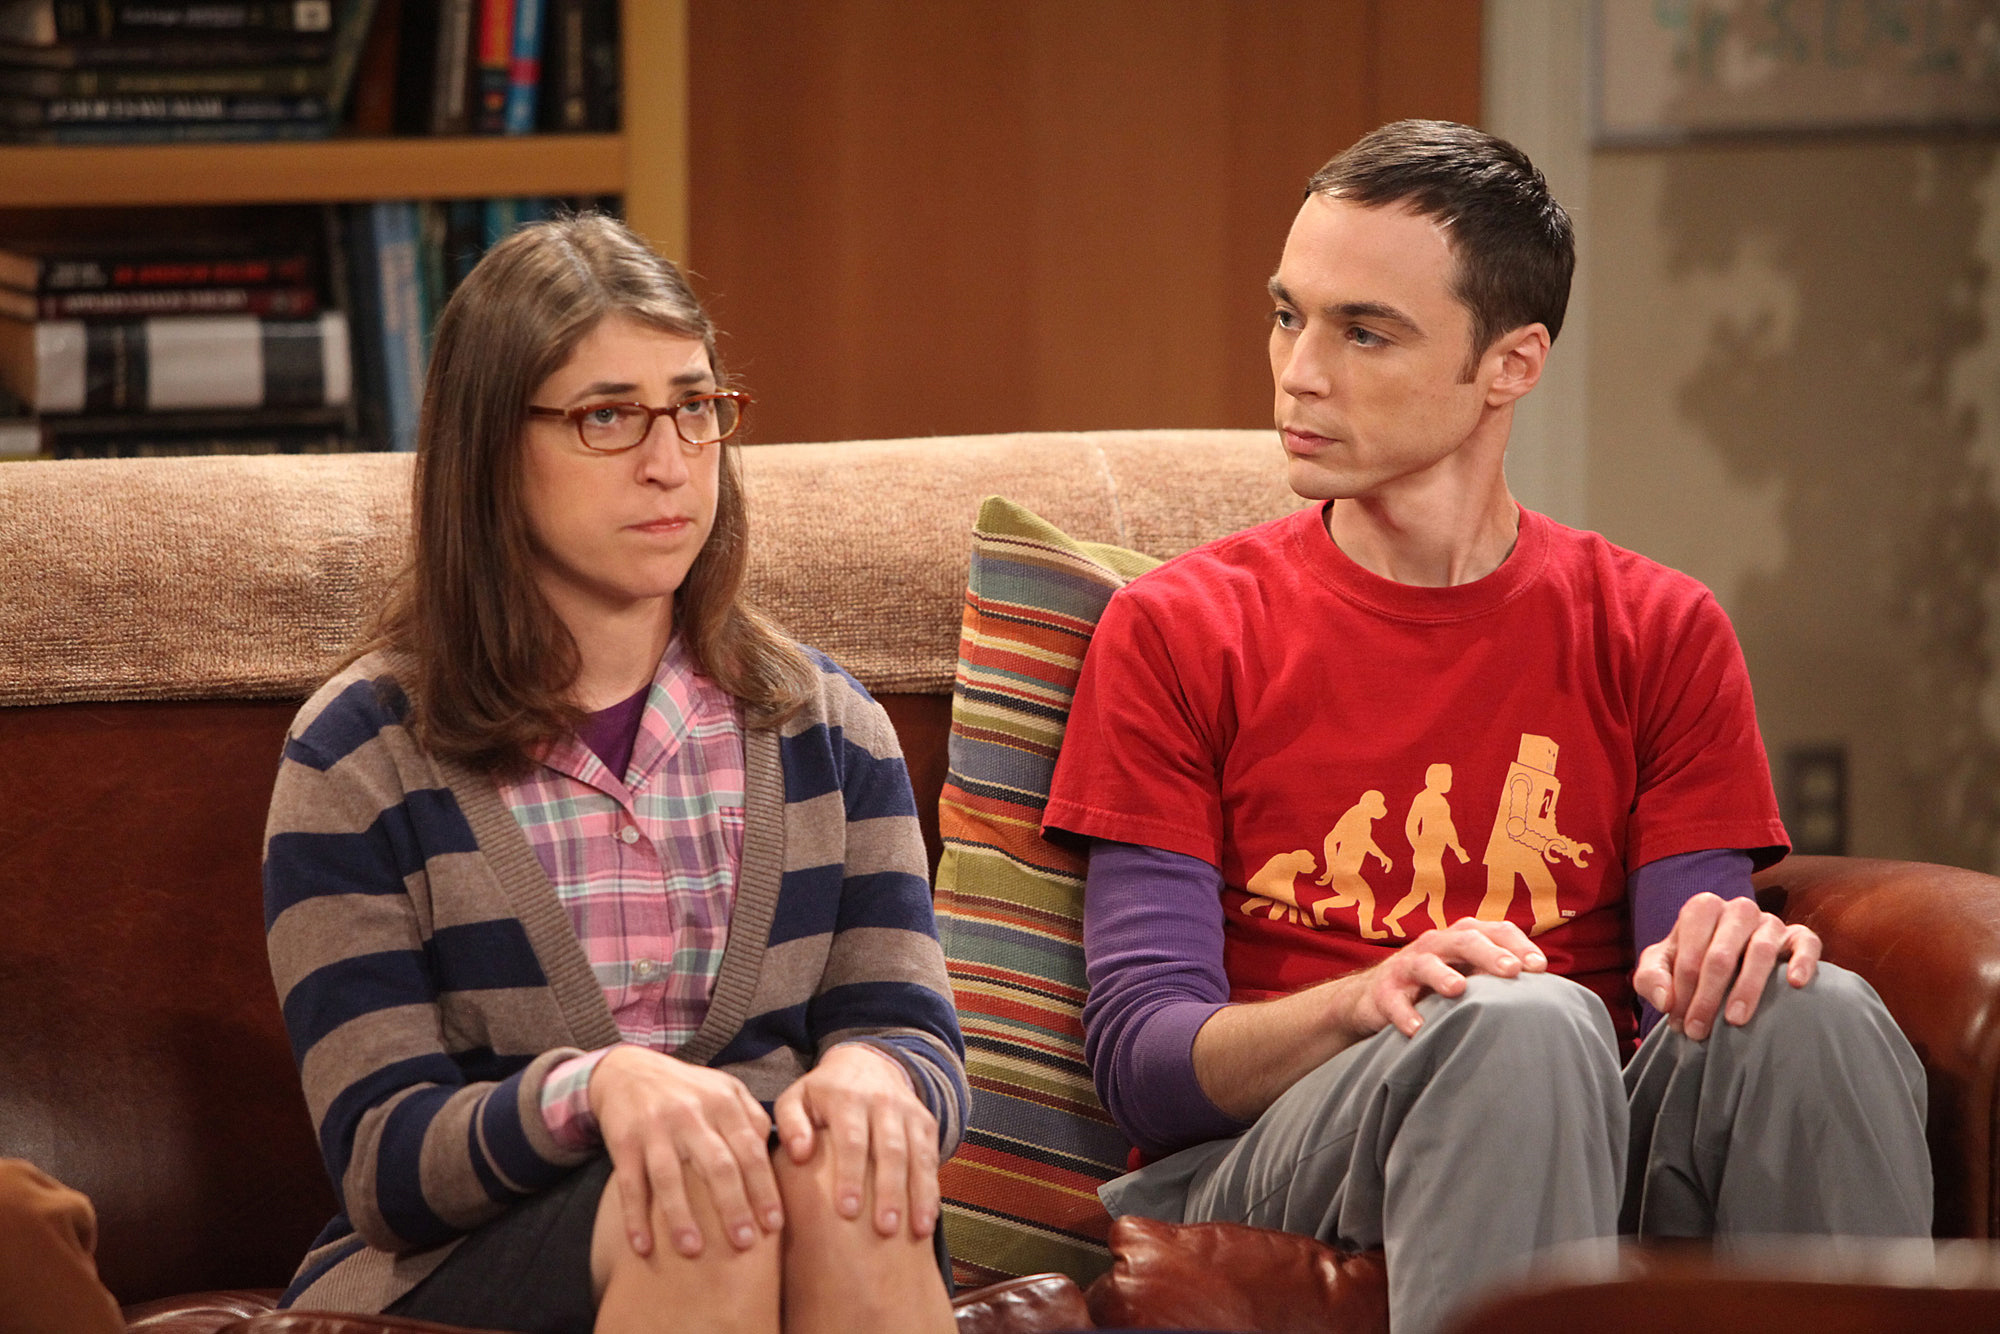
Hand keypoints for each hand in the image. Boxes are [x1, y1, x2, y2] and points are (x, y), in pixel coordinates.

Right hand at [588, 1045, 780, 1259]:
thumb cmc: (687, 1090)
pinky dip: (635, 1217)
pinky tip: (643, 1247)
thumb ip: (752, 1118)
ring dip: (682, 1216)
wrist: (629, 1070)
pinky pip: (630, 1184)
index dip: (764, 1188)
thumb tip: (778, 1154)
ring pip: (670, 1177)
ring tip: (693, 1251)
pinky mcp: (624, 1141)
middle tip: (744, 1243)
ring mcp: (656, 1128)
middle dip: (733, 1206)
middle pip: (717, 1165)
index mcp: (723, 1102)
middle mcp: (691, 1114)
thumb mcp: (724, 1090)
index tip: (774, 1224)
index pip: (750, 1150)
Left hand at [773, 1043, 938, 1239]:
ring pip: (917, 1155)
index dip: (851, 1175)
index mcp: (847, 1097)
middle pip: (891, 1149)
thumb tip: (799, 1154)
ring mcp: (908, 1112)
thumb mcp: (797, 1098)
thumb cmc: (822, 1095)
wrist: (866, 1063)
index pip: (851, 1139)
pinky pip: (932, 1157)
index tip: (847, 1211)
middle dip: (890, 1190)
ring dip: (919, 1193)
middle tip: (884, 1229)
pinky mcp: (925, 1123)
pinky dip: (931, 1189)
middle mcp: (882, 1102)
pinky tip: (928, 1219)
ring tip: (917, 1230)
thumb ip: (791, 1123)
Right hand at [1340, 917, 1547, 1039]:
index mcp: (1464, 937)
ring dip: (1442, 975)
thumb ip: (1502, 977)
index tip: (1540, 967)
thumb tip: (1555, 995)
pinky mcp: (1385, 991)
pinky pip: (1394, 1001)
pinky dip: (1405, 1014)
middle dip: (1489, 953)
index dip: (1518, 945)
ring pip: (1426, 963)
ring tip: (1458, 990)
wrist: (1378, 995)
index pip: (1497, 930)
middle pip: (1465, 940)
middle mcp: (1437, 944)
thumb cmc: (1439, 984)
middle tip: (1511, 970)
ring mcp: (1409, 966)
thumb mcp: (1471, 973)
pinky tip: (1418, 1029)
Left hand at [1632, 892, 1819, 1040]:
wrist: (1725, 962)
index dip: (1682, 991)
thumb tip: (1665, 1000)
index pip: (1690, 952)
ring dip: (1747, 989)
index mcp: (1702, 909)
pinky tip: (1794, 984)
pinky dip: (1802, 961)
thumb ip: (1651, 979)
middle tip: (1700, 1031)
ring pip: (1760, 951)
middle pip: (1721, 955)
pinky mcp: (1798, 935)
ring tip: (1735, 1020)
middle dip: (1707, 997)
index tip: (1679, 1024)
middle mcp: (1737, 909)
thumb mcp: (1659, 967)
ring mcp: (1770, 921)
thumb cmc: (1689, 963)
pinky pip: (1806, 943)